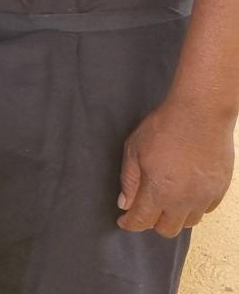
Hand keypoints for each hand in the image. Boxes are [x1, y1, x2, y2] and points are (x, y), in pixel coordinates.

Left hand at [117, 100, 234, 236]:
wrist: (201, 114)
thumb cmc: (164, 127)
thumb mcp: (134, 150)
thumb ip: (129, 180)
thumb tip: (125, 203)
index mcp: (159, 191)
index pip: (142, 221)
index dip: (129, 223)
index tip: (123, 221)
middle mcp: (184, 200)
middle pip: (167, 230)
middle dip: (152, 223)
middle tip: (144, 208)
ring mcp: (205, 196)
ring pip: (189, 223)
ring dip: (174, 216)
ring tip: (165, 201)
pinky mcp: (220, 189)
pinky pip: (206, 210)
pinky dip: (193, 207)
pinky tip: (185, 193)